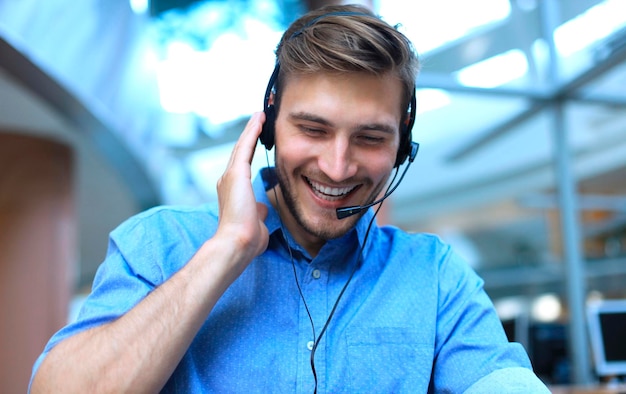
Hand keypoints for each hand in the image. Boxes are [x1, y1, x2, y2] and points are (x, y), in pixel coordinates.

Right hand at [215, 112, 269, 267]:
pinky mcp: (236, 173)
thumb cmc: (247, 239)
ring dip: (251, 129)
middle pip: (241, 152)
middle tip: (259, 119)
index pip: (243, 166)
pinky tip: (259, 119)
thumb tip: (263, 209)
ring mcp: (230, 176)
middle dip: (250, 135)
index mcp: (232, 192)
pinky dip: (252, 131)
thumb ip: (259, 212)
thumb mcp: (256, 222)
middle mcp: (227, 181)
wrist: (237, 243)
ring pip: (242, 146)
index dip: (249, 152)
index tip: (256, 140)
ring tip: (260, 115)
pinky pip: (246, 146)